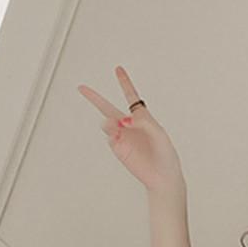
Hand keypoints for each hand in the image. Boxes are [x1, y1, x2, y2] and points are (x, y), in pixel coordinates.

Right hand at [77, 65, 184, 192]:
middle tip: (82, 88)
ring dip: (110, 121)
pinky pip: (111, 137)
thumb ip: (143, 123)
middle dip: (95, 98)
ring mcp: (123, 137)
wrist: (162, 177)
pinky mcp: (119, 149)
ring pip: (109, 123)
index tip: (118, 69)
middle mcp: (130, 126)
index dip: (124, 83)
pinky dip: (113, 134)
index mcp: (142, 118)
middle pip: (109, 108)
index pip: (131, 97)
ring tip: (115, 125)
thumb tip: (124, 120)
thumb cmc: (165, 155)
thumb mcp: (159, 134)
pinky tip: (118, 136)